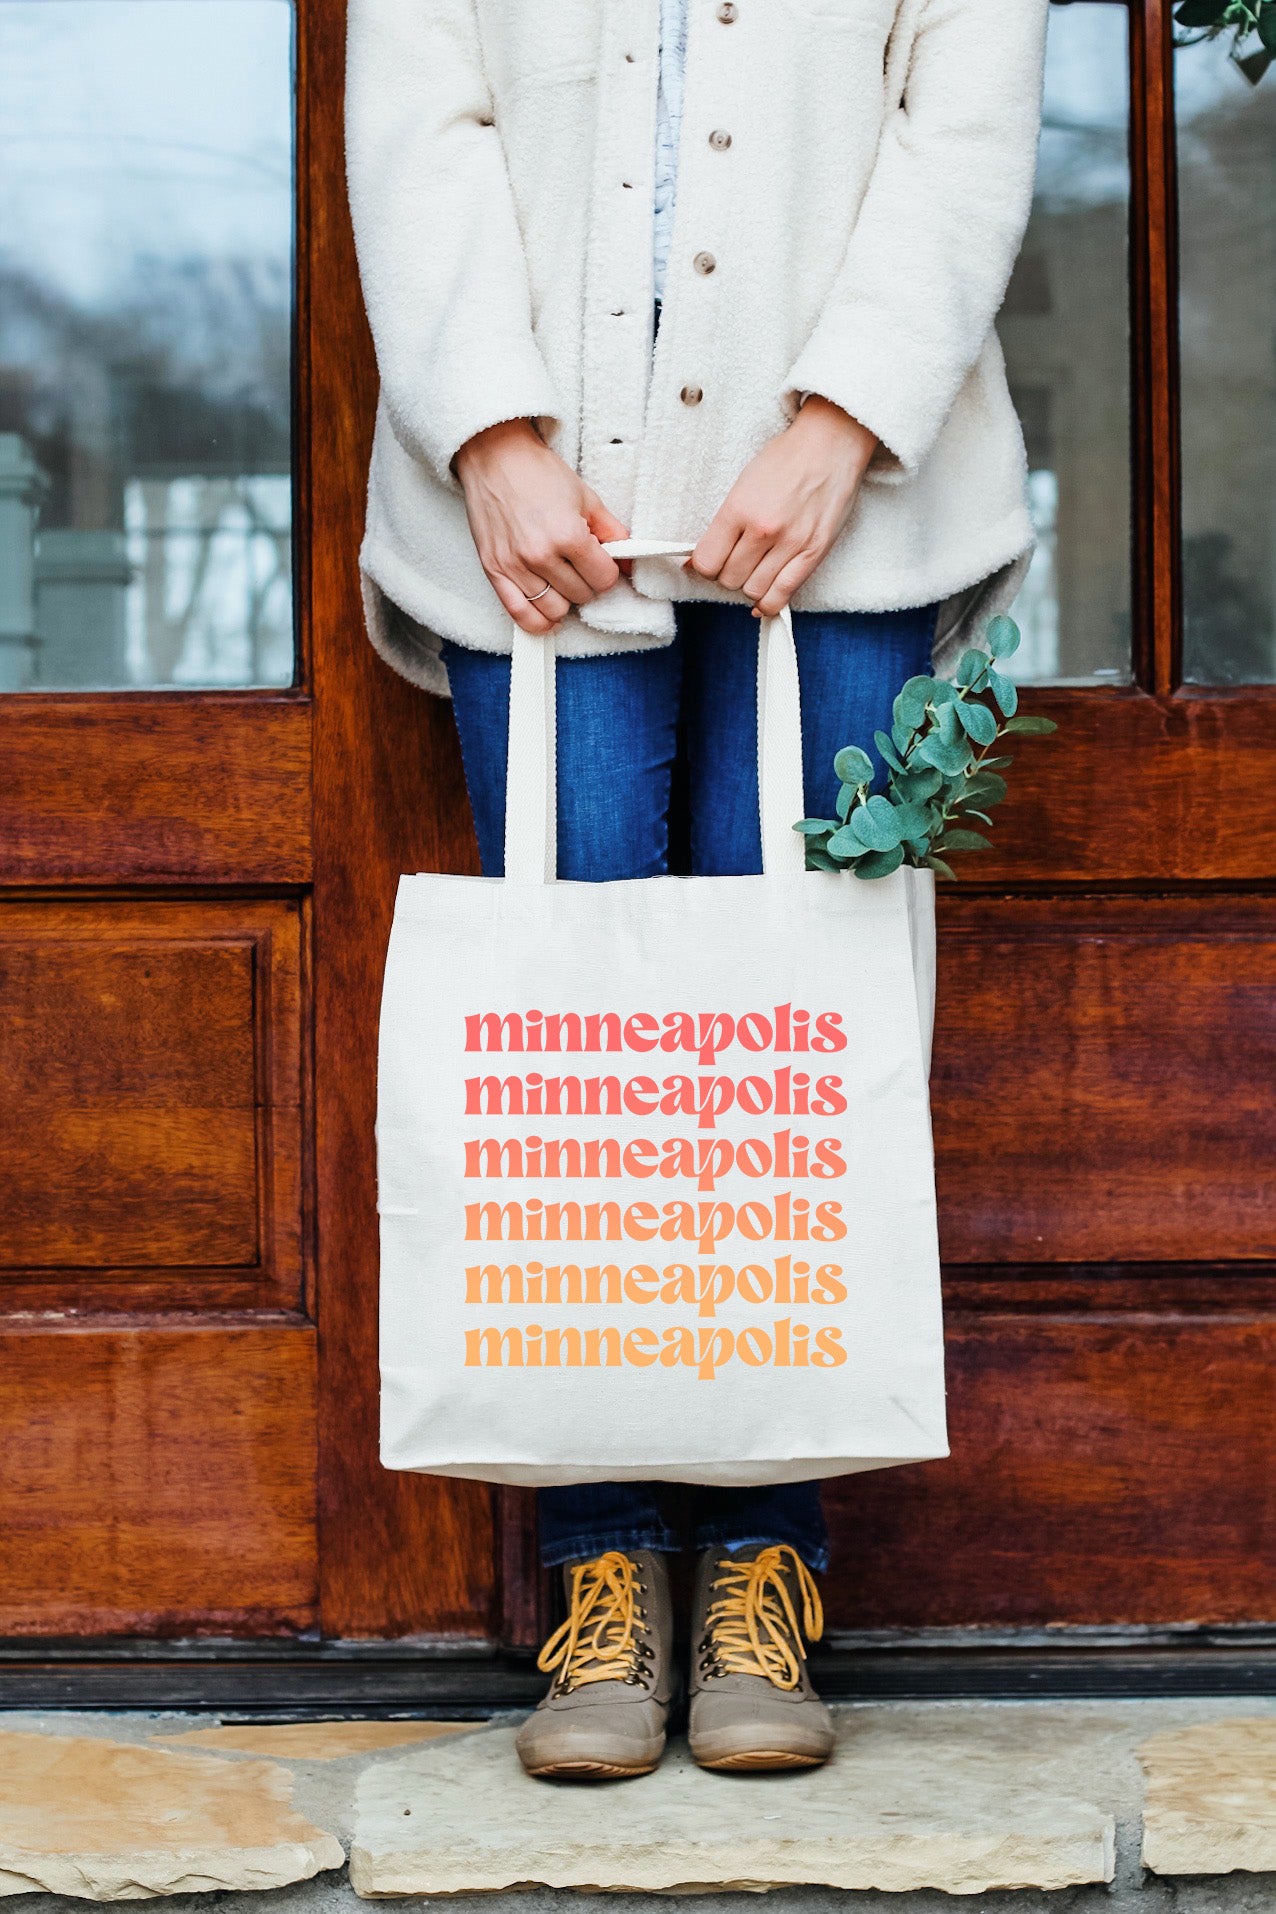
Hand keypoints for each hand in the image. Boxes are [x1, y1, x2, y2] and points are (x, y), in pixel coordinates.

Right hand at [454, 419, 626, 633]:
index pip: (604, 579)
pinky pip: (520, 615)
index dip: (608, 571)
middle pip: (582, 596)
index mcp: (568, 534)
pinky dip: (538, 622)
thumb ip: (612, 533)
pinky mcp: (494, 571)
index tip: (601, 562)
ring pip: (555, 610)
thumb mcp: (586, 497)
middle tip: (579, 565)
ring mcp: (515, 566)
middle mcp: (541, 555)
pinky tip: (549, 617)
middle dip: (587, 583)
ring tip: (562, 581)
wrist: (494, 457)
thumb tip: (628, 563)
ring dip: (565, 600)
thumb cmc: (538, 473)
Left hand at [689, 397, 878, 616]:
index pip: (707, 562)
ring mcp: (791, 543)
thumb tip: (697, 562)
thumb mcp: (743, 484)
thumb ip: (722, 525)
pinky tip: (764, 598)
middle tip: (736, 562)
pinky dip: (769, 603)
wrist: (830, 444)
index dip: (704, 566)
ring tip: (754, 571)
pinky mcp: (814, 553)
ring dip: (749, 586)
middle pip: (729, 579)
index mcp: (739, 508)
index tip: (711, 560)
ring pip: (754, 591)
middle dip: (727, 575)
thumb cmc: (786, 460)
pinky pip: (783, 595)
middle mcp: (763, 530)